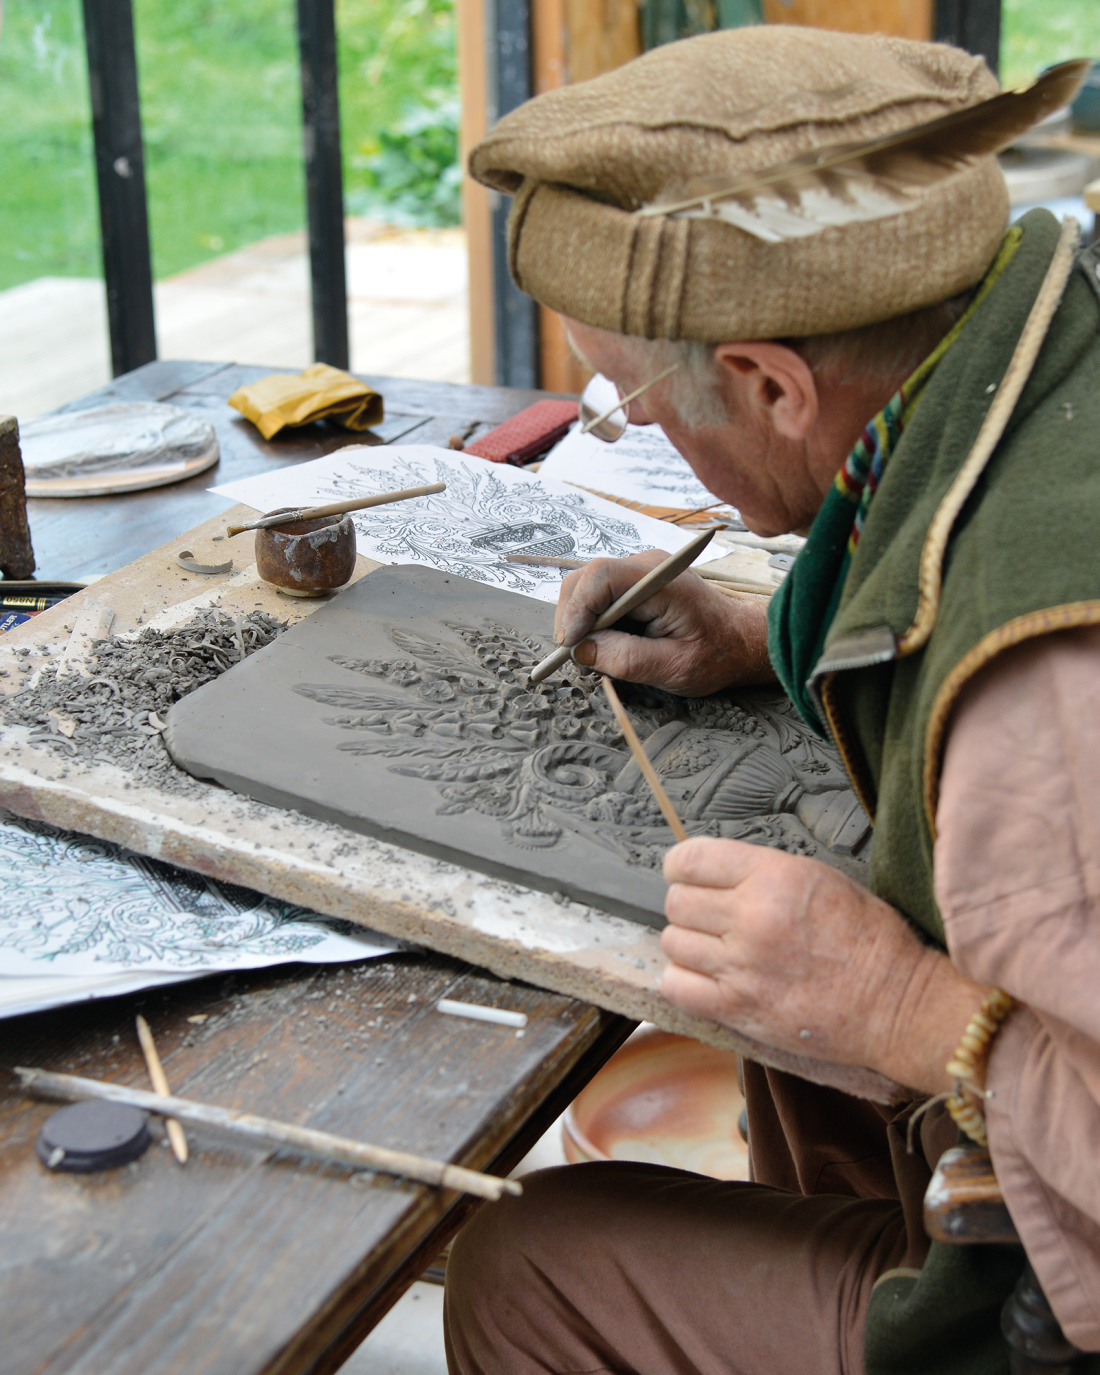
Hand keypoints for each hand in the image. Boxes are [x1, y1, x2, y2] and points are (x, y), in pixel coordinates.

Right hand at [553, 549, 774, 696]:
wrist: (740, 642)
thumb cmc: (716, 654)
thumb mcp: (673, 667)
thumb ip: (626, 659)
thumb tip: (582, 651)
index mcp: (658, 580)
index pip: (600, 576)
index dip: (577, 609)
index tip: (573, 645)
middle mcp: (644, 567)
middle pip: (584, 580)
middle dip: (572, 620)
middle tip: (579, 660)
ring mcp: (638, 573)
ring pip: (586, 590)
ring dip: (580, 625)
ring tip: (594, 658)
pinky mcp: (634, 585)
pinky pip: (598, 598)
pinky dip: (592, 624)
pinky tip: (605, 648)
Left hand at [661, 837, 988, 1095]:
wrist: (897, 1004)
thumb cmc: (869, 941)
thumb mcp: (821, 878)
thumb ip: (762, 872)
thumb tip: (715, 874)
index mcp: (775, 876)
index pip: (690, 859)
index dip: (681, 868)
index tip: (686, 876)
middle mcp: (753, 917)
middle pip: (677, 903)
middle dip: (688, 907)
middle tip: (710, 918)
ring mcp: (742, 965)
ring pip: (674, 943)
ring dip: (688, 945)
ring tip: (715, 950)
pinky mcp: (739, 1008)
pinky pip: (676, 987)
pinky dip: (683, 982)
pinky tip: (706, 979)